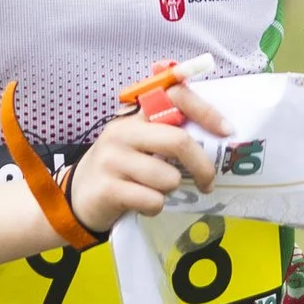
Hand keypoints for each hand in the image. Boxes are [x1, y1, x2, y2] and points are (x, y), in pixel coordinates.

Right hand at [65, 84, 225, 233]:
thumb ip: (167, 133)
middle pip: (178, 142)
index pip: (174, 96)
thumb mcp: (138, 143)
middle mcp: (122, 132)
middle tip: (208, 182)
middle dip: (202, 166)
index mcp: (134, 116)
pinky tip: (141, 204)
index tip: (226, 132)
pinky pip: (153, 200)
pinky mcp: (108, 188)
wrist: (78, 197)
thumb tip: (217, 138)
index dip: (205, 111)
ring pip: (168, 178)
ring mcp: (112, 159)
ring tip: (155, 191)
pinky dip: (155, 207)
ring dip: (170, 190)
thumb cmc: (119, 168)